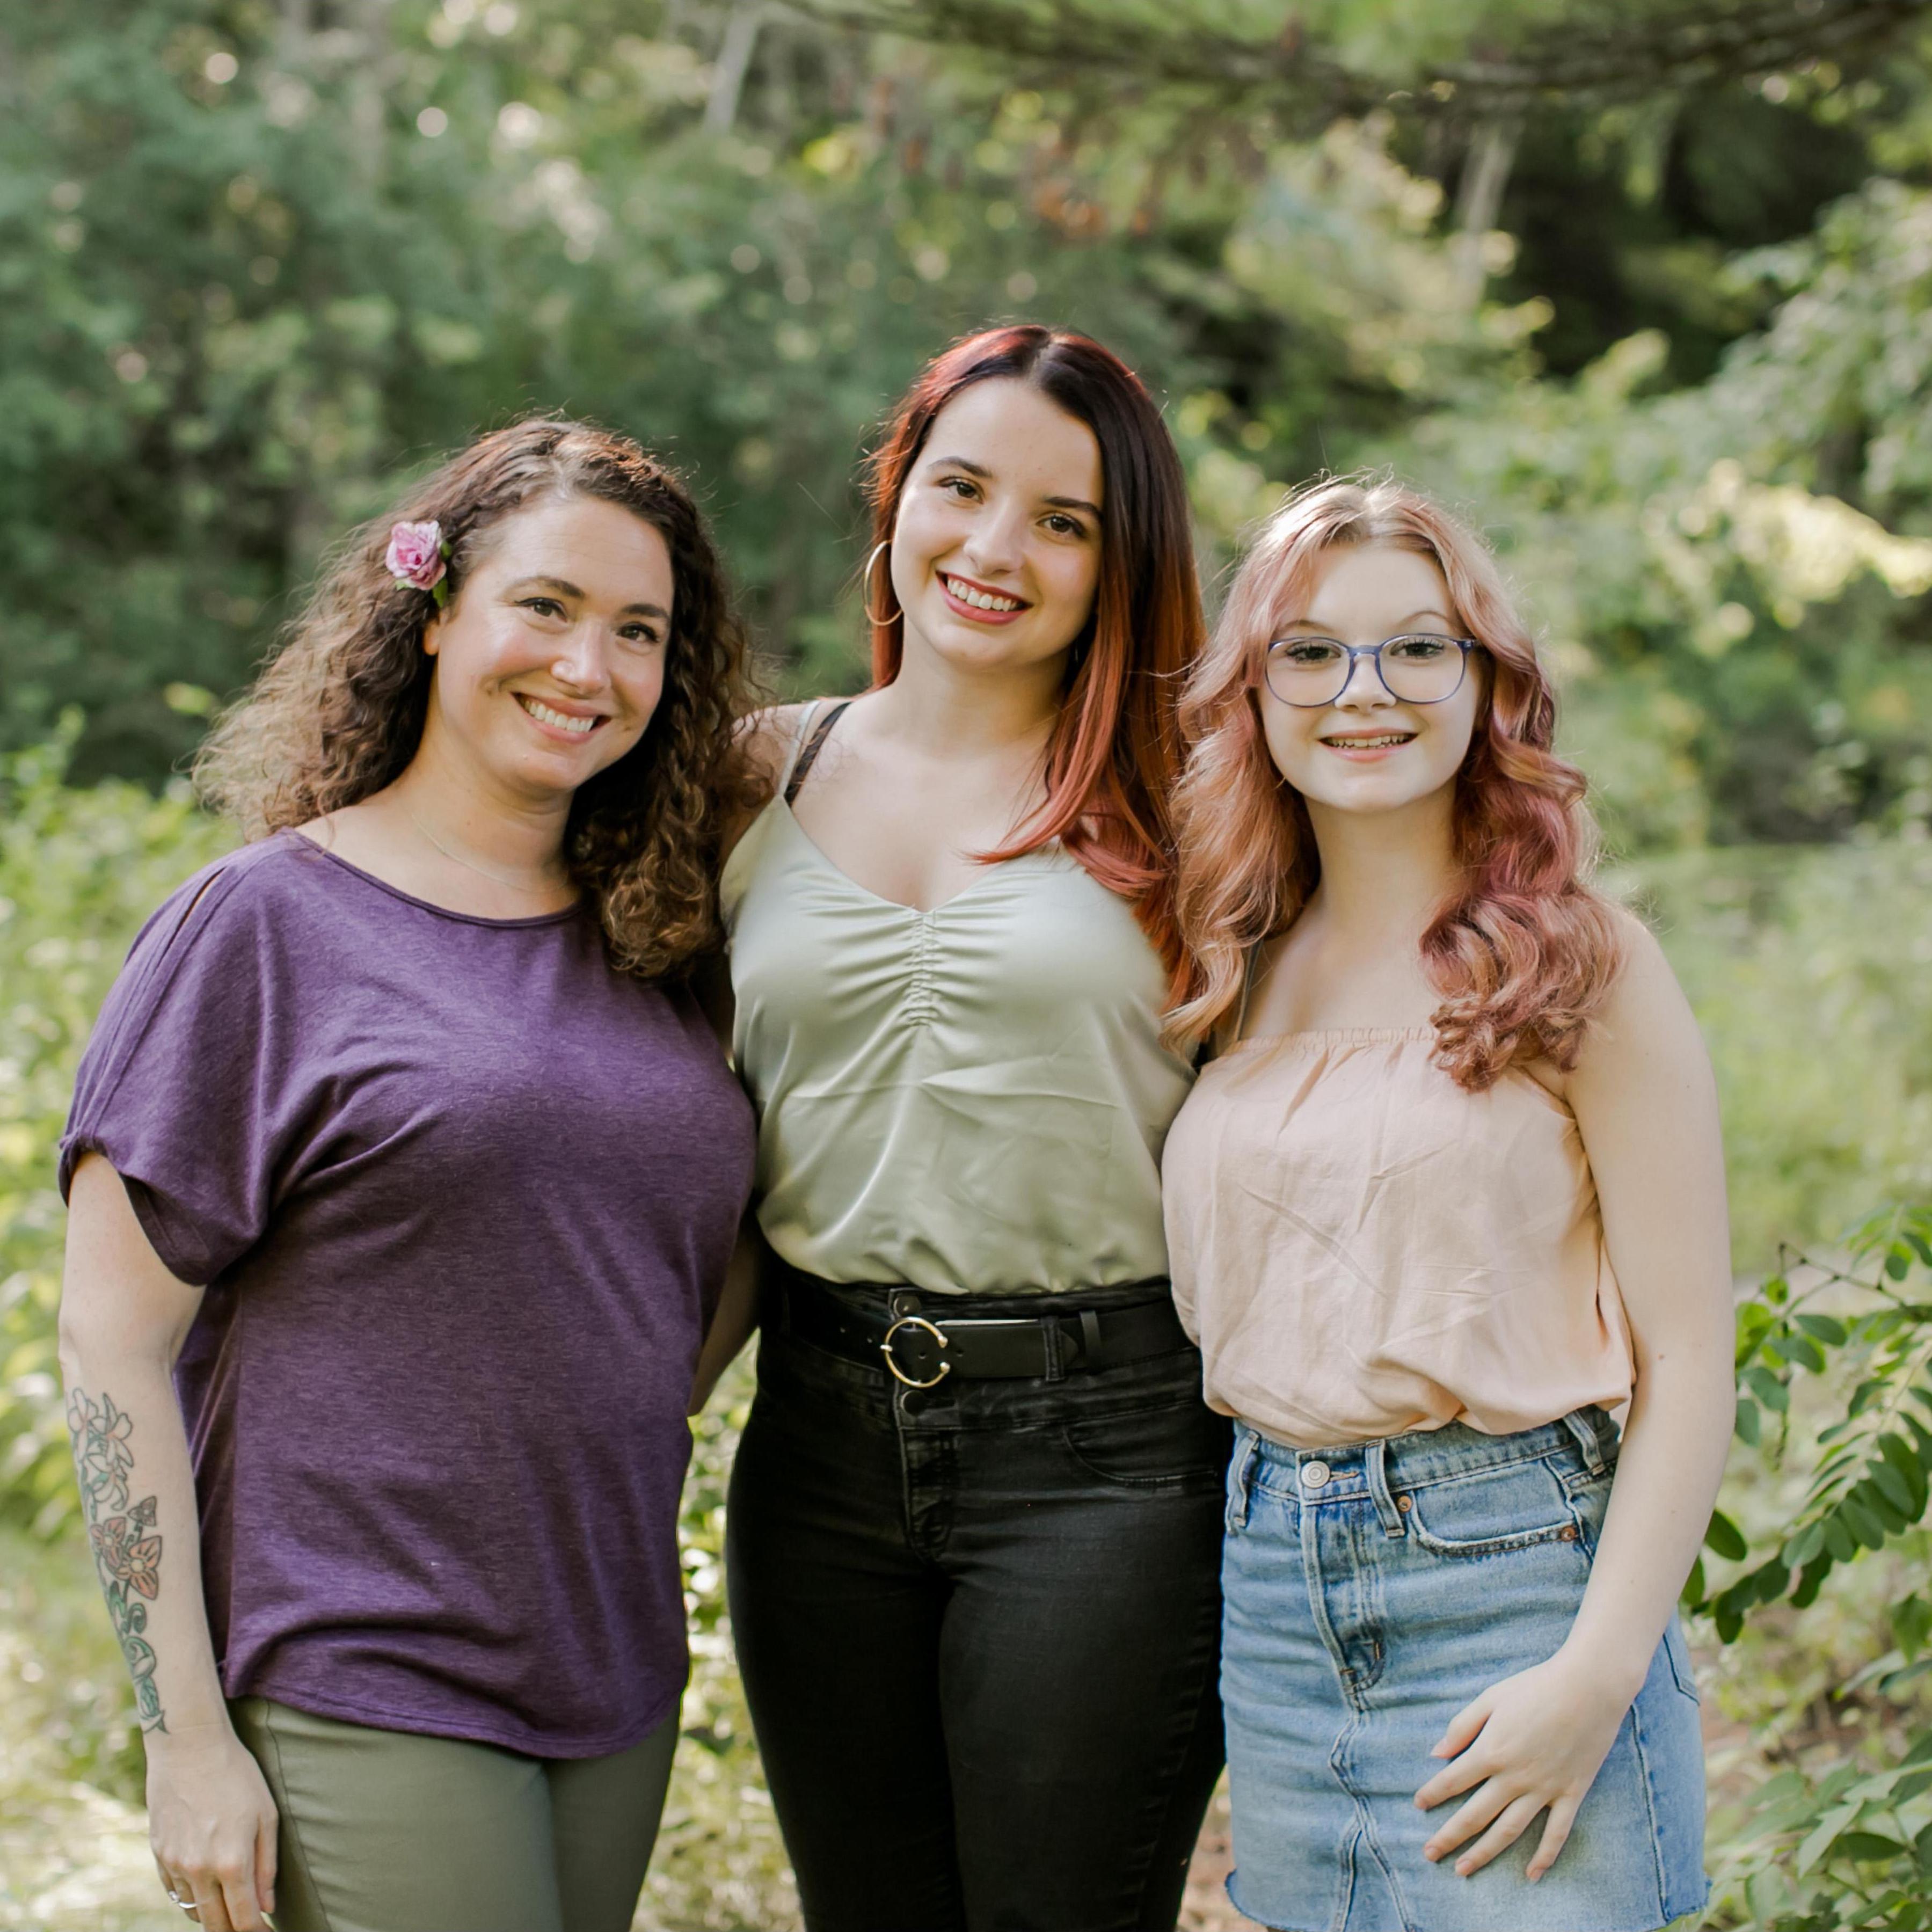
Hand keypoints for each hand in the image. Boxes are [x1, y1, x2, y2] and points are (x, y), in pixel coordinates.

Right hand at [146, 1722, 278, 1930]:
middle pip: (215, 1925)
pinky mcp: (158, 1856)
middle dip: (234, 1931)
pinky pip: (175, 1893)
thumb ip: (267, 1865)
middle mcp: (200, 1871)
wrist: (189, 1749)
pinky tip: (207, 1886)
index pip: (244, 1920)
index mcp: (231, 1862)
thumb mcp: (267, 1815)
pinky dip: (192, 1897)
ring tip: (231, 1906)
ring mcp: (174, 1866)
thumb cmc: (237, 1776)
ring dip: (213, 1916)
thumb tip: (267, 1905)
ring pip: (194, 1912)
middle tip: (250, 1924)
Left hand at [1413, 1646, 1636, 1880]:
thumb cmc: (1536, 1687)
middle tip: (1430, 1854)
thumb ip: (1462, 1727)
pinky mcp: (1571, 1794)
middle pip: (1475, 1815)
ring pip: (1509, 1831)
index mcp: (1491, 1750)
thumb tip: (1436, 1753)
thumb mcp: (1491, 1698)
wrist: (1588, 1688)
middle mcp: (1514, 1777)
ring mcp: (1544, 1789)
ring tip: (1464, 1870)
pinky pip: (1556, 1833)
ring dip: (1484, 1853)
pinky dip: (1544, 1856)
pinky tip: (1531, 1875)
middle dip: (1449, 1836)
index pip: (1452, 1780)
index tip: (1418, 1806)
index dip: (1432, 1794)